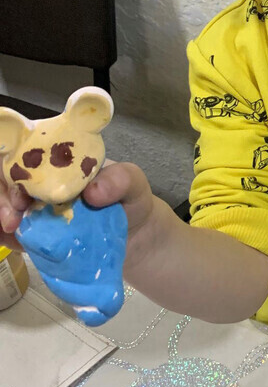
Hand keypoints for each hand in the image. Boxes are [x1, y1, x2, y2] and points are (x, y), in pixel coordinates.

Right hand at [0, 160, 153, 254]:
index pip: (27, 149)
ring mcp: (36, 207)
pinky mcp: (35, 234)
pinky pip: (10, 233)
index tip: (22, 183)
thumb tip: (92, 192)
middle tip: (13, 215)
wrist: (136, 234)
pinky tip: (7, 238)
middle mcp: (43, 180)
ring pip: (6, 203)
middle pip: (7, 178)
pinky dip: (3, 234)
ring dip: (1, 212)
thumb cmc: (130, 198)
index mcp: (61, 159)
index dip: (16, 160)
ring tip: (10, 228)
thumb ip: (119, 179)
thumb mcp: (132, 182)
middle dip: (3, 193)